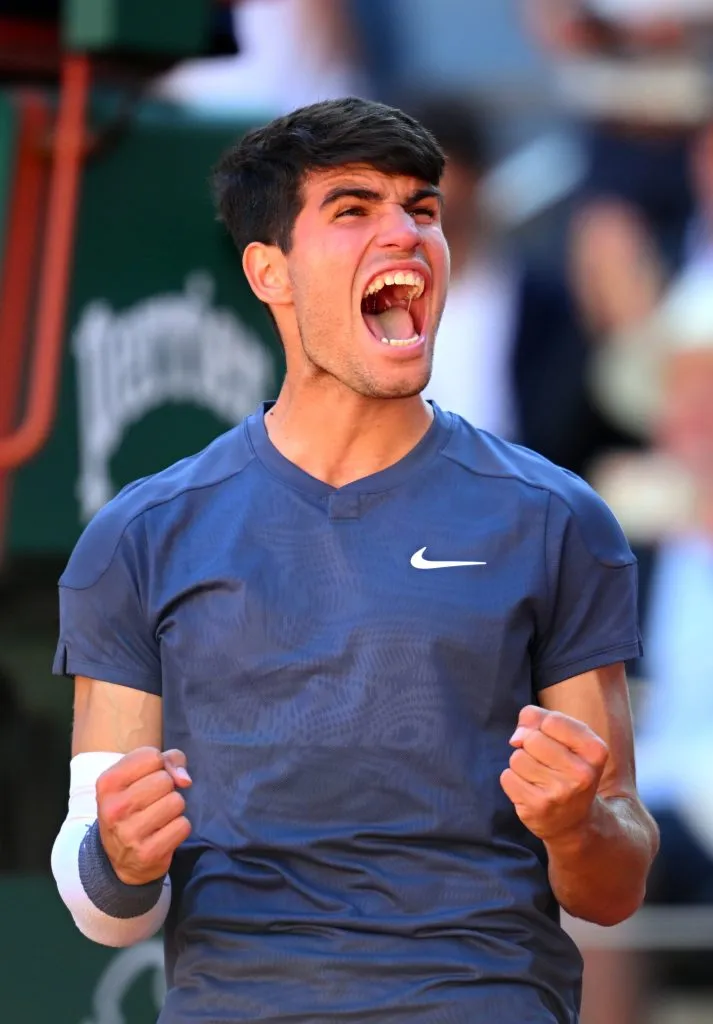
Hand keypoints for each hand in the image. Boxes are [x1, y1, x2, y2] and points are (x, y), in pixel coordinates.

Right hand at [96, 746, 191, 885]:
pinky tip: (162, 833)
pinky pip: (182, 826)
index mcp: (107, 783)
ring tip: (158, 817)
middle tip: (152, 802)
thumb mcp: (138, 776)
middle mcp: (114, 808)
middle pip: (165, 780)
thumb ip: (168, 760)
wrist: (119, 857)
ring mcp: (129, 833)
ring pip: (176, 802)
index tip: (147, 778)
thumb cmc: (133, 805)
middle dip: (167, 788)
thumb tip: (185, 780)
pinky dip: (178, 827)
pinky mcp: (148, 853)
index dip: (158, 765)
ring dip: (174, 808)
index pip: (151, 756)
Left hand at [500, 705, 607, 843]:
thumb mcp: (566, 738)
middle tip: (546, 764)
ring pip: (517, 758)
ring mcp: (559, 793)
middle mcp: (582, 773)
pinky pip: (507, 777)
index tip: (555, 743)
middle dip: (530, 746)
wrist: (573, 821)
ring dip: (521, 764)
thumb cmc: (566, 768)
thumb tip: (516, 738)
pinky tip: (530, 790)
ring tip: (538, 778)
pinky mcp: (537, 807)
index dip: (544, 727)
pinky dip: (513, 780)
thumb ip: (538, 719)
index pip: (552, 720)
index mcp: (595, 751)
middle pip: (532, 739)